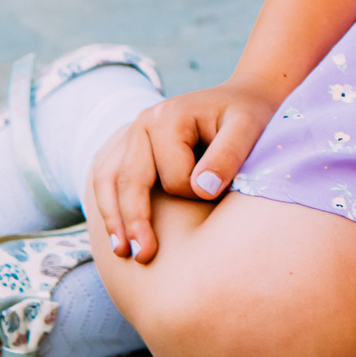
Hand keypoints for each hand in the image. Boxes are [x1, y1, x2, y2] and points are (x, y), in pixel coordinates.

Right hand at [87, 78, 279, 266]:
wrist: (243, 99)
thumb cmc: (248, 116)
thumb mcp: (248, 128)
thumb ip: (228, 156)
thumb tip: (201, 190)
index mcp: (168, 117)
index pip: (171, 177)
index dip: (194, 196)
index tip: (219, 194)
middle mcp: (142, 123)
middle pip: (129, 181)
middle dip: (135, 221)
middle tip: (144, 257)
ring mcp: (131, 134)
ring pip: (108, 181)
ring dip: (113, 218)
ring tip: (122, 253)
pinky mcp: (130, 147)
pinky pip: (107, 178)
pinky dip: (108, 205)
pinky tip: (117, 231)